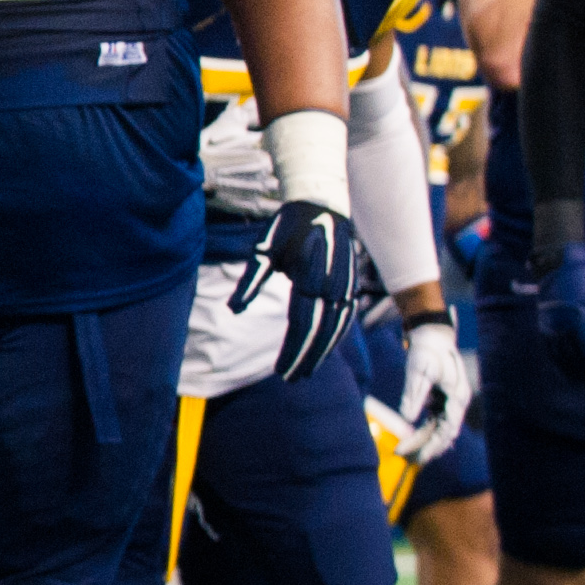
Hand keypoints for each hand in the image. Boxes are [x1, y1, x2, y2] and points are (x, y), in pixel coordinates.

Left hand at [232, 200, 361, 384]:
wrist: (322, 205)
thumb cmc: (286, 228)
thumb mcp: (263, 251)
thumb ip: (250, 281)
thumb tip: (233, 310)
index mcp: (309, 277)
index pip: (301, 325)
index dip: (291, 351)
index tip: (280, 372)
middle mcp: (332, 284)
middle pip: (320, 332)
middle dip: (306, 359)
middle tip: (291, 379)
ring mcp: (346, 286)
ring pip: (336, 328)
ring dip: (322, 352)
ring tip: (306, 372)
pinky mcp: (352, 285)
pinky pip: (347, 317)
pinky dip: (337, 337)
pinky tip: (325, 349)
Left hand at [391, 312, 475, 461]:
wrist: (433, 335)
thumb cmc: (427, 351)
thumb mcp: (419, 372)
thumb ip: (414, 395)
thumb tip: (407, 418)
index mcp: (457, 397)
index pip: (447, 429)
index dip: (432, 445)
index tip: (417, 457)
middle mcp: (457, 402)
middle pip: (443, 432)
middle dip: (427, 447)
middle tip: (409, 460)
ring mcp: (451, 401)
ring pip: (439, 427)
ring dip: (425, 441)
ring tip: (408, 453)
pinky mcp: (443, 398)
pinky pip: (436, 420)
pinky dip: (426, 431)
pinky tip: (415, 442)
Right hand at [536, 242, 584, 395]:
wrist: (557, 260)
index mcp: (577, 319)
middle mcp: (559, 326)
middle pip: (576, 360)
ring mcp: (548, 326)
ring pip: (562, 358)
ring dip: (576, 374)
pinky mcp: (542, 325)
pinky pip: (551, 351)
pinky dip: (561, 364)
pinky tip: (569, 373)